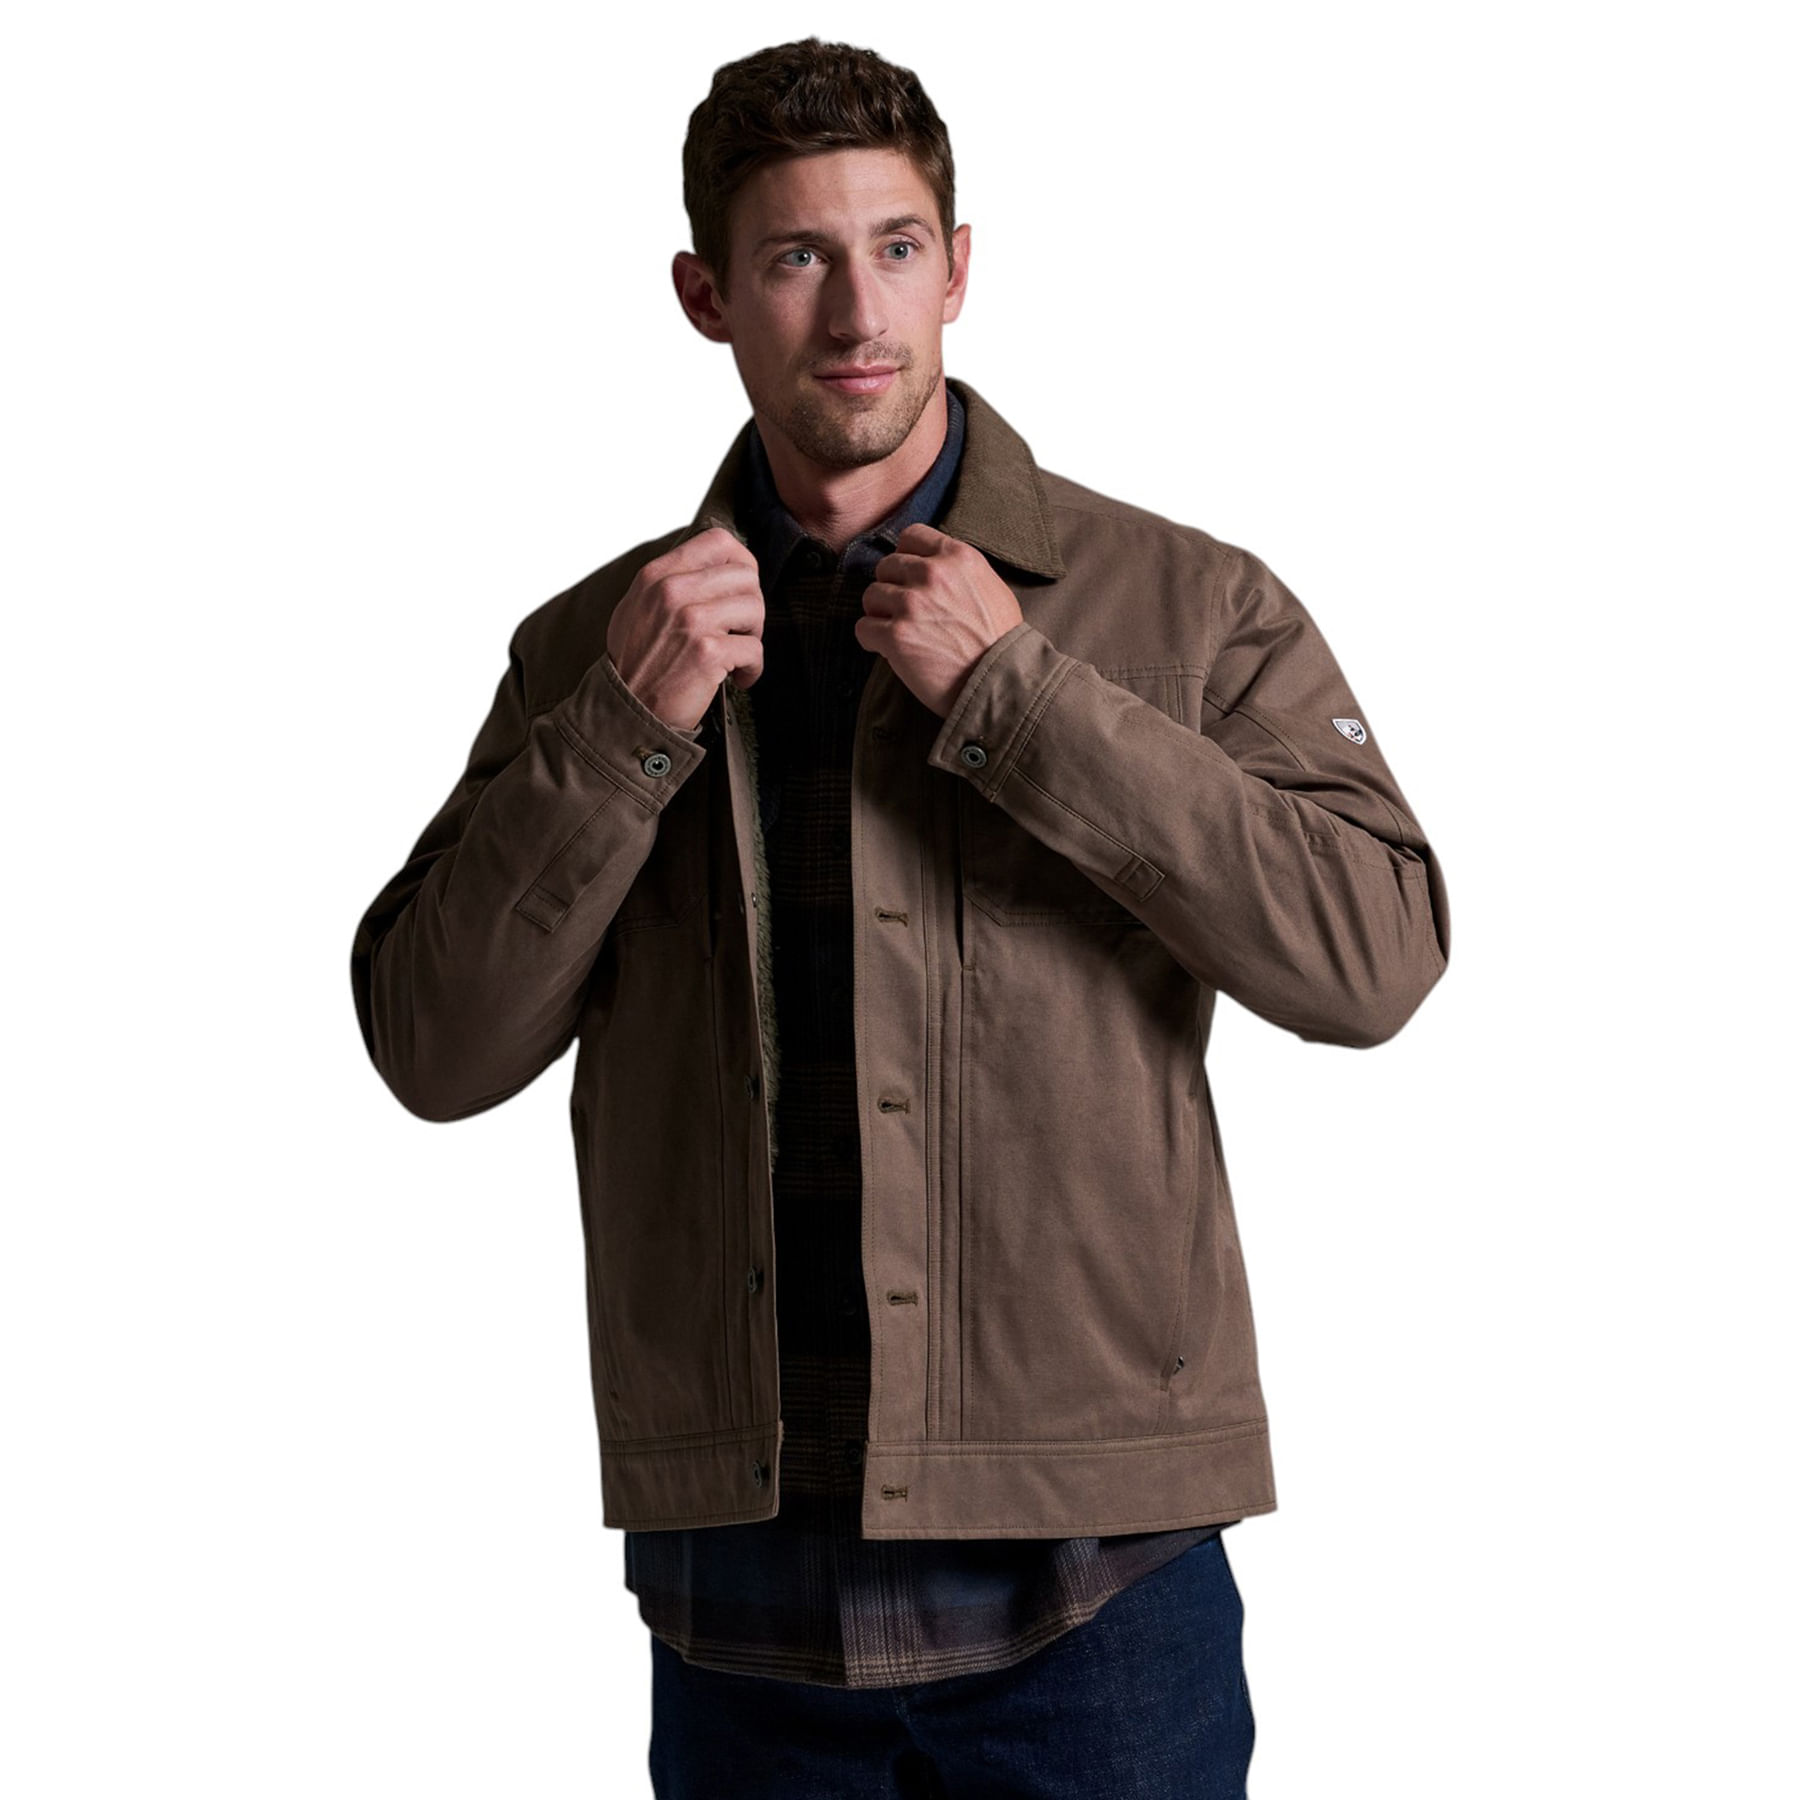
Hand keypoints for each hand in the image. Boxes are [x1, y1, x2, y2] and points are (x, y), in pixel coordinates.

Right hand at [605, 527, 765, 732]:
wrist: (626, 710)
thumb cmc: (635, 663)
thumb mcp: (638, 606)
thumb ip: (670, 581)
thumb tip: (713, 567)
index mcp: (657, 575)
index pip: (719, 542)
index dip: (743, 564)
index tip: (743, 589)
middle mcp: (673, 591)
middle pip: (745, 575)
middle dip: (752, 605)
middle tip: (741, 631)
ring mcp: (691, 620)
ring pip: (755, 608)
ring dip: (753, 636)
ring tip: (737, 654)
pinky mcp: (707, 652)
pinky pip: (754, 649)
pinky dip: (752, 669)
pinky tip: (738, 679)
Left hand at [857, 523, 1023, 717]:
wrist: (1002, 681)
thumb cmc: (1000, 640)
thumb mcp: (991, 588)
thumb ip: (959, 572)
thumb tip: (933, 567)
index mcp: (957, 557)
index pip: (912, 536)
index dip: (906, 556)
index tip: (908, 576)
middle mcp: (932, 574)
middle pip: (886, 566)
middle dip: (892, 588)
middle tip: (904, 612)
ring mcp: (911, 604)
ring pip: (870, 595)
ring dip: (879, 614)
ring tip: (898, 632)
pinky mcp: (896, 636)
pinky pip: (863, 628)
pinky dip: (871, 640)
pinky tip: (889, 649)